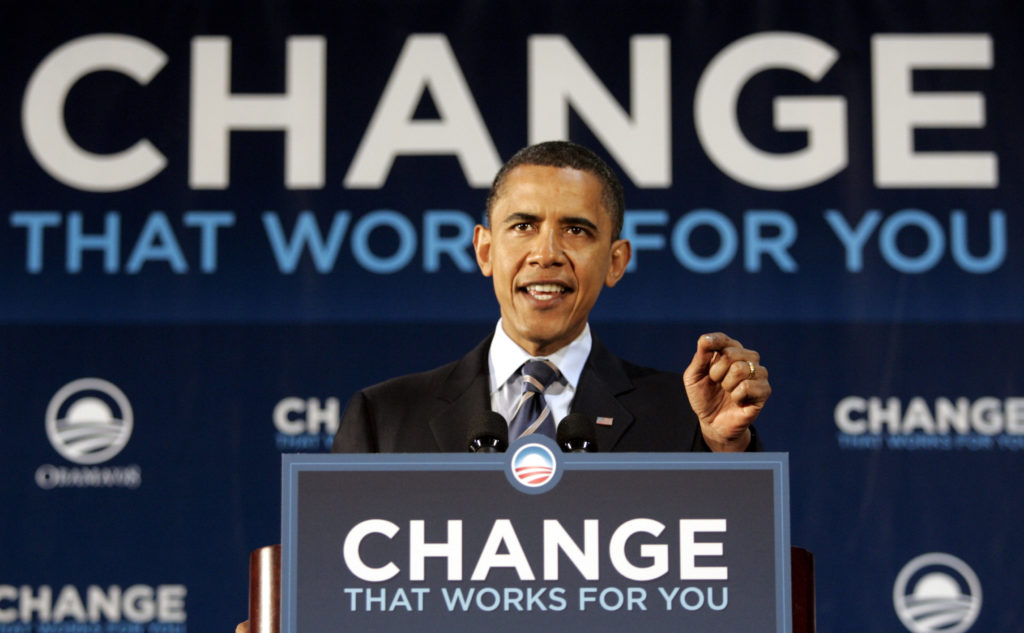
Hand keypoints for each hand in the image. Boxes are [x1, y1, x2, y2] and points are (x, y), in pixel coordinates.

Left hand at [683, 332, 770, 451]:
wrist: (713, 423)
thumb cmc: (704, 397)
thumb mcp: (694, 376)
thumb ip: (700, 357)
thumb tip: (705, 338)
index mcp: (729, 352)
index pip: (723, 339)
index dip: (714, 342)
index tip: (705, 348)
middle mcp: (747, 359)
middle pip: (731, 353)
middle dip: (716, 371)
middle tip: (716, 382)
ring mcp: (758, 374)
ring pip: (741, 368)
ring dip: (727, 384)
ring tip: (727, 391)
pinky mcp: (764, 391)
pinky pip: (748, 386)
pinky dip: (736, 395)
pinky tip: (737, 400)